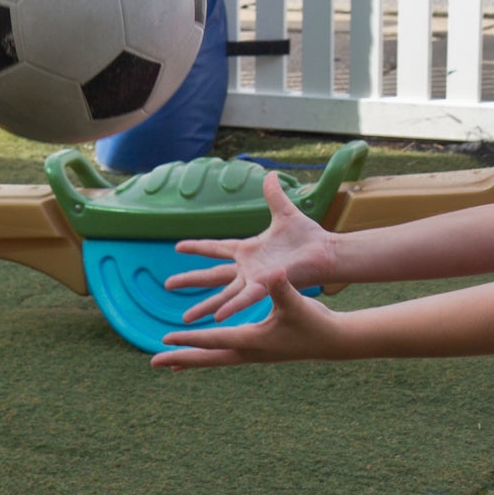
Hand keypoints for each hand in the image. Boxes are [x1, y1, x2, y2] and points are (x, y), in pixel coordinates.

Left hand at [150, 279, 342, 369]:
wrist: (330, 342)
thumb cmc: (313, 322)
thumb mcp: (296, 302)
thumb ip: (281, 287)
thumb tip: (274, 272)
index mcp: (252, 341)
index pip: (214, 340)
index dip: (190, 339)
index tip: (166, 339)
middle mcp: (248, 352)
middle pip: (207, 358)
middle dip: (181, 359)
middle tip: (154, 362)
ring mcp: (251, 354)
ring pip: (214, 359)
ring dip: (191, 359)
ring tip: (169, 364)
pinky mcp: (256, 352)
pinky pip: (224, 354)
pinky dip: (208, 353)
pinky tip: (200, 353)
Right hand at [166, 172, 338, 323]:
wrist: (325, 251)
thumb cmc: (308, 236)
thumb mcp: (284, 212)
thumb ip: (273, 196)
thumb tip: (269, 175)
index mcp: (248, 250)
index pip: (216, 248)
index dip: (197, 247)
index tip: (177, 247)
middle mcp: (247, 268)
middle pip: (211, 275)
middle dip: (189, 280)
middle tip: (167, 285)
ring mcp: (255, 279)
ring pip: (223, 294)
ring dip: (204, 306)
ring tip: (184, 319)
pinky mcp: (266, 286)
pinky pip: (245, 298)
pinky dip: (231, 307)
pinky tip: (217, 318)